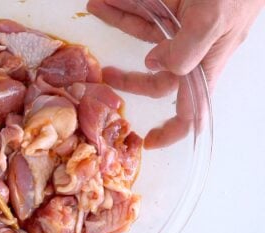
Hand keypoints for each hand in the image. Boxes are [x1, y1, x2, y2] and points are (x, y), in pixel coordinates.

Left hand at [88, 0, 263, 148]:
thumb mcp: (213, 22)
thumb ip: (185, 50)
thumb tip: (155, 65)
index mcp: (204, 66)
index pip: (191, 110)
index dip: (172, 131)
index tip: (148, 142)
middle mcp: (192, 53)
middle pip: (156, 78)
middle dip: (130, 78)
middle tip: (106, 76)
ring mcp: (181, 31)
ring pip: (143, 36)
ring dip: (118, 23)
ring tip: (96, 9)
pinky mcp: (175, 10)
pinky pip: (144, 12)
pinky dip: (123, 7)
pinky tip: (104, 2)